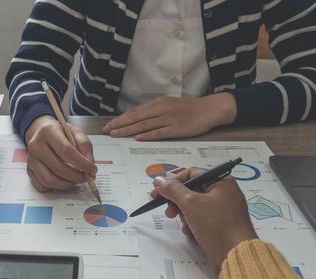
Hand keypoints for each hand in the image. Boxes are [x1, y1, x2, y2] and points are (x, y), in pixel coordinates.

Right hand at [24, 115, 96, 191]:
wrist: (41, 131)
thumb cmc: (60, 133)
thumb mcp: (76, 132)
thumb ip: (85, 146)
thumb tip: (90, 166)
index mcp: (49, 131)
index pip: (66, 151)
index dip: (82, 163)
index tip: (92, 170)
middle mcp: (36, 145)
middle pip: (58, 167)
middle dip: (76, 176)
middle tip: (86, 177)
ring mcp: (31, 159)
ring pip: (49, 180)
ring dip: (66, 184)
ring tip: (75, 179)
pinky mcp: (29, 170)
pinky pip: (42, 186)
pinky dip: (56, 188)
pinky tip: (63, 181)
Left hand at [102, 93, 236, 140]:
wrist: (209, 109)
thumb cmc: (189, 109)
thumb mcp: (169, 105)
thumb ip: (154, 112)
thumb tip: (138, 120)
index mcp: (158, 103)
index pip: (134, 112)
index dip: (120, 119)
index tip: (109, 125)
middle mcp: (161, 109)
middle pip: (136, 117)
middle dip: (119, 124)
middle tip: (106, 131)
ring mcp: (168, 119)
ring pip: (144, 125)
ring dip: (128, 130)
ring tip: (116, 134)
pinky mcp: (177, 128)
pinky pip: (159, 132)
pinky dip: (147, 135)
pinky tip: (138, 138)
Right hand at [151, 168, 256, 266]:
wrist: (235, 254)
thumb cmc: (218, 225)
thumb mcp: (190, 203)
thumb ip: (172, 189)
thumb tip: (159, 180)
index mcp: (221, 181)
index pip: (191, 174)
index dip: (173, 182)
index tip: (158, 191)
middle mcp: (224, 192)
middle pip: (192, 190)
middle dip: (177, 201)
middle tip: (168, 211)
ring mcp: (224, 209)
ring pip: (196, 206)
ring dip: (184, 214)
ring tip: (183, 223)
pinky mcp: (222, 224)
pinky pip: (203, 218)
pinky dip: (193, 223)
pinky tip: (190, 231)